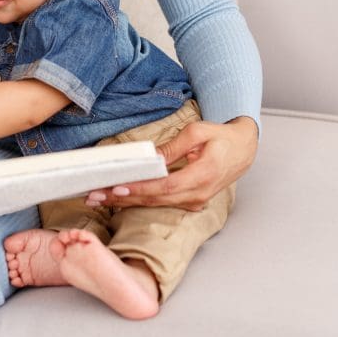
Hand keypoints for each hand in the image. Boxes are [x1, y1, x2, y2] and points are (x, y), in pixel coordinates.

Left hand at [86, 116, 257, 211]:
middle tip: (94, 195)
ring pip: (155, 204)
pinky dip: (138, 199)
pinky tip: (118, 198)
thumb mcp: (198, 132)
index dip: (140, 189)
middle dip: (122, 198)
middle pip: (154, 199)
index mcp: (202, 175)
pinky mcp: (189, 201)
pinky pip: (160, 202)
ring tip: (98, 198)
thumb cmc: (221, 137)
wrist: (244, 149)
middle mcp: (197, 194)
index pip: (165, 187)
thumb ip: (174, 147)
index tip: (117, 188)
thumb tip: (151, 157)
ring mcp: (194, 201)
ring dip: (125, 201)